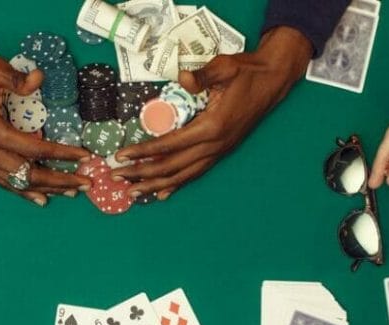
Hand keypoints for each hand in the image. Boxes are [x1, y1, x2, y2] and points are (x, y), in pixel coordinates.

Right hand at [0, 42, 90, 205]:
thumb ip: (18, 80)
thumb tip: (40, 79)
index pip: (36, 149)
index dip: (63, 154)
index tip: (84, 156)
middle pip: (30, 175)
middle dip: (61, 181)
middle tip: (85, 183)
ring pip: (17, 184)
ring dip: (45, 190)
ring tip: (70, 193)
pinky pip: (3, 182)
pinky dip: (23, 192)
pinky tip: (39, 198)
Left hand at [114, 27, 312, 200]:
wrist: (272, 80)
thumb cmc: (247, 72)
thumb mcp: (225, 66)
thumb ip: (202, 76)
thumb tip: (182, 78)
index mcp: (212, 127)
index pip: (170, 145)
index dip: (144, 152)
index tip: (122, 155)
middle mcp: (214, 145)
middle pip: (172, 167)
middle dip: (142, 173)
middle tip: (116, 176)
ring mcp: (218, 151)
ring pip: (183, 176)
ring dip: (156, 185)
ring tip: (132, 192)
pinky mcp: (221, 152)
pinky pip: (195, 173)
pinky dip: (177, 184)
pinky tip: (163, 193)